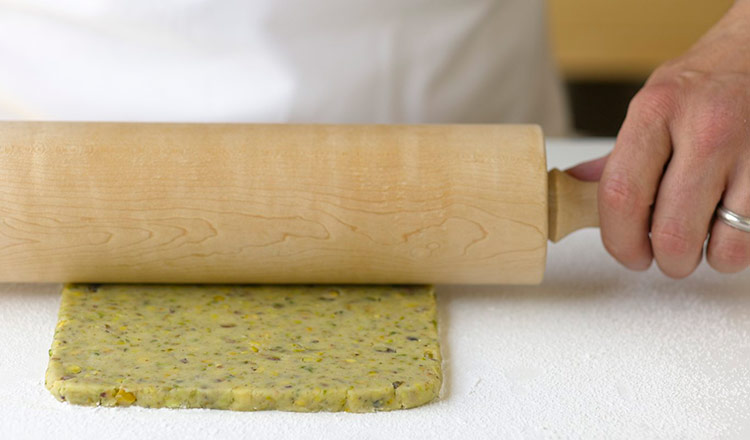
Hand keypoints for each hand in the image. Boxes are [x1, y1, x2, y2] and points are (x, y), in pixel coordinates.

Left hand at [567, 0, 749, 277]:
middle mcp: (705, 129)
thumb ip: (619, 156)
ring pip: (724, 245)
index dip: (620, 240)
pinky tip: (734, 221)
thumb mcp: (653, 105)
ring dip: (710, 257)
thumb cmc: (705, 82)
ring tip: (706, 236)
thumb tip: (573, 188)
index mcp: (656, 112)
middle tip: (668, 256)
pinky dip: (740, 243)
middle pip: (673, 232)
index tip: (629, 254)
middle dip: (667, 260)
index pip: (621, 194)